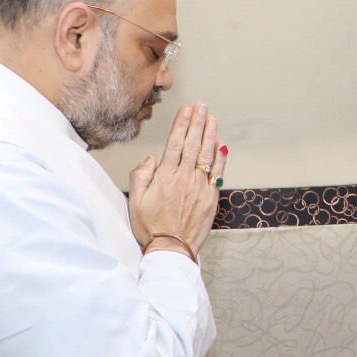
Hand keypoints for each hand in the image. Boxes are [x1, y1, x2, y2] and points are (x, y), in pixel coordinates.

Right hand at [128, 103, 227, 259]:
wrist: (171, 250)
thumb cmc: (150, 228)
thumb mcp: (135, 201)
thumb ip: (141, 175)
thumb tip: (151, 158)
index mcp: (165, 177)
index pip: (175, 143)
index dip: (182, 123)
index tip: (186, 109)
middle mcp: (184, 179)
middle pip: (192, 144)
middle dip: (197, 122)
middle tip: (201, 106)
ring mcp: (199, 188)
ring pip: (206, 155)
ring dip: (210, 134)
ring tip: (211, 118)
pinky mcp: (211, 198)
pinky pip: (217, 173)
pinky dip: (220, 157)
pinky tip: (221, 144)